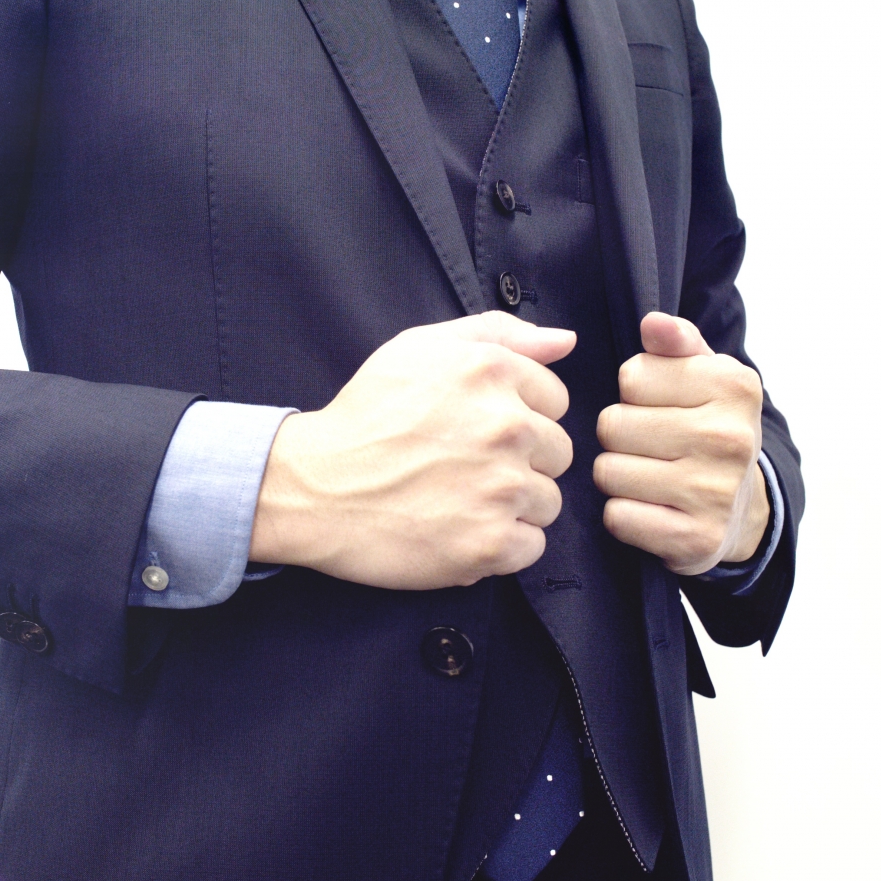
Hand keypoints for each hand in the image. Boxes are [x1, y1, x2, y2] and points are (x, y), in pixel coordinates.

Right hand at [249, 312, 577, 588]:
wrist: (314, 488)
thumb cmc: (366, 415)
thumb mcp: (420, 348)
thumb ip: (499, 334)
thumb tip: (566, 341)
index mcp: (493, 371)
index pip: (556, 401)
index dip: (519, 416)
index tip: (477, 429)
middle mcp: (507, 425)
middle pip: (558, 453)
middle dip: (522, 461)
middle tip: (466, 467)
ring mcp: (502, 487)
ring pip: (548, 501)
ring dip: (513, 505)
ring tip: (460, 499)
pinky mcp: (491, 543)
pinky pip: (532, 547)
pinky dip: (502, 546)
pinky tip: (461, 530)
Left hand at [594, 313, 768, 575]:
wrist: (744, 511)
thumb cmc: (710, 429)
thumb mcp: (704, 375)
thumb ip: (677, 342)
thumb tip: (652, 323)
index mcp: (733, 386)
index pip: (631, 376)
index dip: (634, 393)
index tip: (661, 407)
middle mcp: (730, 438)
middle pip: (613, 424)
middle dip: (620, 436)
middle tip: (650, 447)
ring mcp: (714, 492)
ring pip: (608, 472)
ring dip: (617, 476)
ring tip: (648, 477)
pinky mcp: (695, 538)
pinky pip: (618, 517)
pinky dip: (624, 515)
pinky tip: (649, 509)